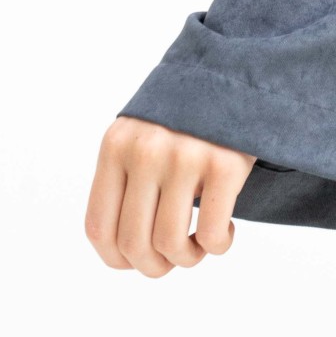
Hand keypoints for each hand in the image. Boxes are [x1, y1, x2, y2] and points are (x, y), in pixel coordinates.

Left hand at [85, 117, 256, 277]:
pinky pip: (212, 233)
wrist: (236, 71)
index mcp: (116, 145)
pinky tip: (225, 230)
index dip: (117, 259)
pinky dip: (218, 245)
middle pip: (135, 243)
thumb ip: (125, 180)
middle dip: (155, 266)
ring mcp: (186, 155)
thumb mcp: (140, 134)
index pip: (99, 229)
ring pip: (171, 244)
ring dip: (187, 258)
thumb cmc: (185, 116)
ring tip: (199, 244)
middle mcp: (146, 150)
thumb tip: (123, 252)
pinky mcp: (226, 162)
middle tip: (174, 258)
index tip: (138, 261)